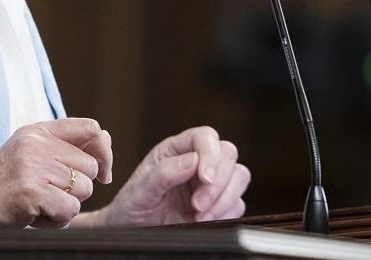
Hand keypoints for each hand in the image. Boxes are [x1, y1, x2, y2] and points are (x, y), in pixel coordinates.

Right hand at [0, 117, 112, 227]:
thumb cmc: (2, 186)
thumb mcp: (30, 155)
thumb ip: (63, 148)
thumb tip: (105, 144)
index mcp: (38, 130)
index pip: (91, 129)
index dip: (105, 152)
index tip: (103, 174)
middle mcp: (36, 142)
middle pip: (90, 167)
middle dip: (76, 189)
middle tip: (47, 194)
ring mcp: (33, 165)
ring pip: (83, 190)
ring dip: (65, 206)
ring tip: (37, 204)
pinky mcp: (31, 190)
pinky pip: (70, 209)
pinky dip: (56, 220)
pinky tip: (33, 216)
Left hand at [97, 125, 248, 226]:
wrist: (132, 234)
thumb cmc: (131, 208)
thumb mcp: (138, 192)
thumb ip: (163, 173)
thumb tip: (193, 160)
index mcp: (175, 150)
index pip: (205, 137)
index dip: (210, 153)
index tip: (205, 177)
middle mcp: (196, 162)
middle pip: (227, 153)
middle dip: (217, 182)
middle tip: (197, 205)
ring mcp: (210, 184)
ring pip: (239, 176)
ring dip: (224, 199)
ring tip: (199, 216)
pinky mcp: (219, 205)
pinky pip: (238, 203)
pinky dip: (225, 214)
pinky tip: (204, 222)